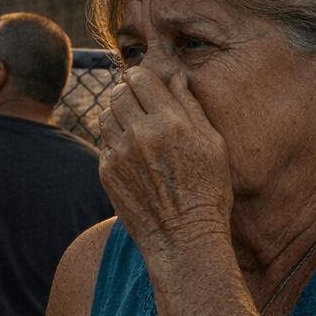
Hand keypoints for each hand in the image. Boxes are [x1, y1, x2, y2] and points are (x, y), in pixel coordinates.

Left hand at [97, 67, 232, 255]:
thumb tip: (176, 76)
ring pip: (105, 114)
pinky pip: (103, 142)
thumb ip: (191, 105)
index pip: (140, 78)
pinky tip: (131, 151)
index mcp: (169, 123)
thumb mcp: (212, 144)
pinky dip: (114, 139)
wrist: (185, 238)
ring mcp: (120, 154)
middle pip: (118, 92)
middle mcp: (140, 134)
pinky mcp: (107, 172)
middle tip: (137, 98)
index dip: (140, 76)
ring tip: (132, 123)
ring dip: (117, 113)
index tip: (144, 82)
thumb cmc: (208, 190)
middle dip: (126, 90)